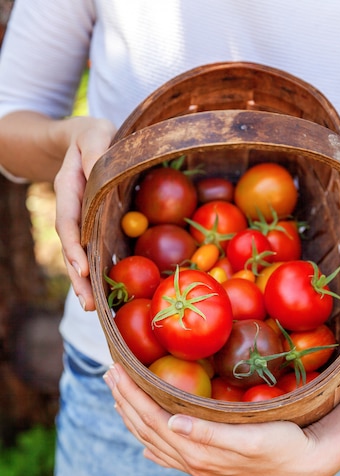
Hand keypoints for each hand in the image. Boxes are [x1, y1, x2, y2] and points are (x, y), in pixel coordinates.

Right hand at [54, 116, 115, 310]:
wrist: (85, 139)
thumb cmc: (94, 135)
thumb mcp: (95, 133)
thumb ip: (95, 150)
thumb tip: (98, 171)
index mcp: (69, 189)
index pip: (68, 222)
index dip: (73, 246)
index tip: (81, 268)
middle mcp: (71, 209)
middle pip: (70, 247)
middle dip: (77, 276)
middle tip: (88, 304)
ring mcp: (79, 220)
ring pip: (77, 254)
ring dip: (83, 282)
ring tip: (91, 307)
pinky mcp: (91, 225)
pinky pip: (90, 251)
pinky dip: (93, 272)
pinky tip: (100, 292)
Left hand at [104, 363, 337, 475]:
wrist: (306, 465)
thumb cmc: (283, 443)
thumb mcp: (251, 437)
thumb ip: (210, 434)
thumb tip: (171, 424)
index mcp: (198, 454)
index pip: (152, 419)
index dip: (132, 395)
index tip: (115, 370)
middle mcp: (193, 464)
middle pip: (147, 429)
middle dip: (125, 401)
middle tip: (109, 374)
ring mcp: (200, 468)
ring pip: (155, 442)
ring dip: (134, 418)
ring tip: (120, 397)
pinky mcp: (210, 468)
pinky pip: (171, 456)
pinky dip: (154, 443)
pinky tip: (147, 443)